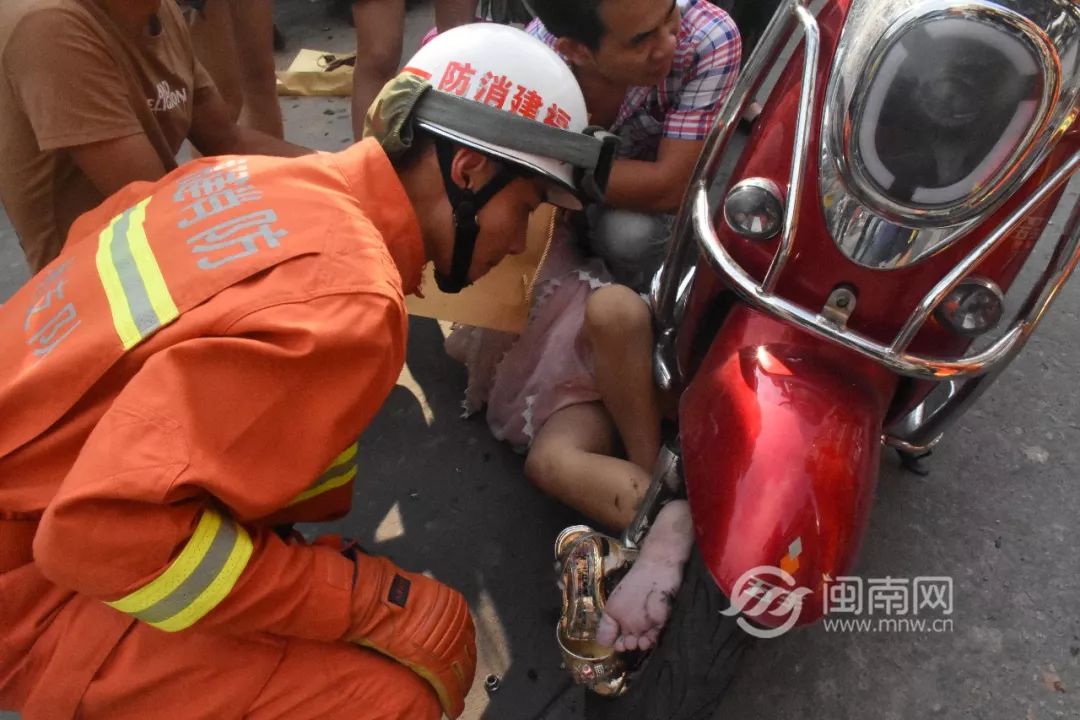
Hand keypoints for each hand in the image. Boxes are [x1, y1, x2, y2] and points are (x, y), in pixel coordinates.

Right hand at [346, 553, 475, 717]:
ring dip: (462, 686)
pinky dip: (453, 699)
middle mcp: (458, 625)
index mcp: (455, 607)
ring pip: (463, 672)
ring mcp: (450, 645)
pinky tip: (453, 707)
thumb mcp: (420, 595)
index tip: (462, 660)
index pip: (467, 635)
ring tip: (457, 697)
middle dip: (466, 670)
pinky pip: (451, 686)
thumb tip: (426, 620)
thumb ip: (430, 610)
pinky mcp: (438, 664)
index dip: (464, 651)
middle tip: (463, 681)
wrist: (378, 603)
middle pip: (468, 654)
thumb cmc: (390, 595)